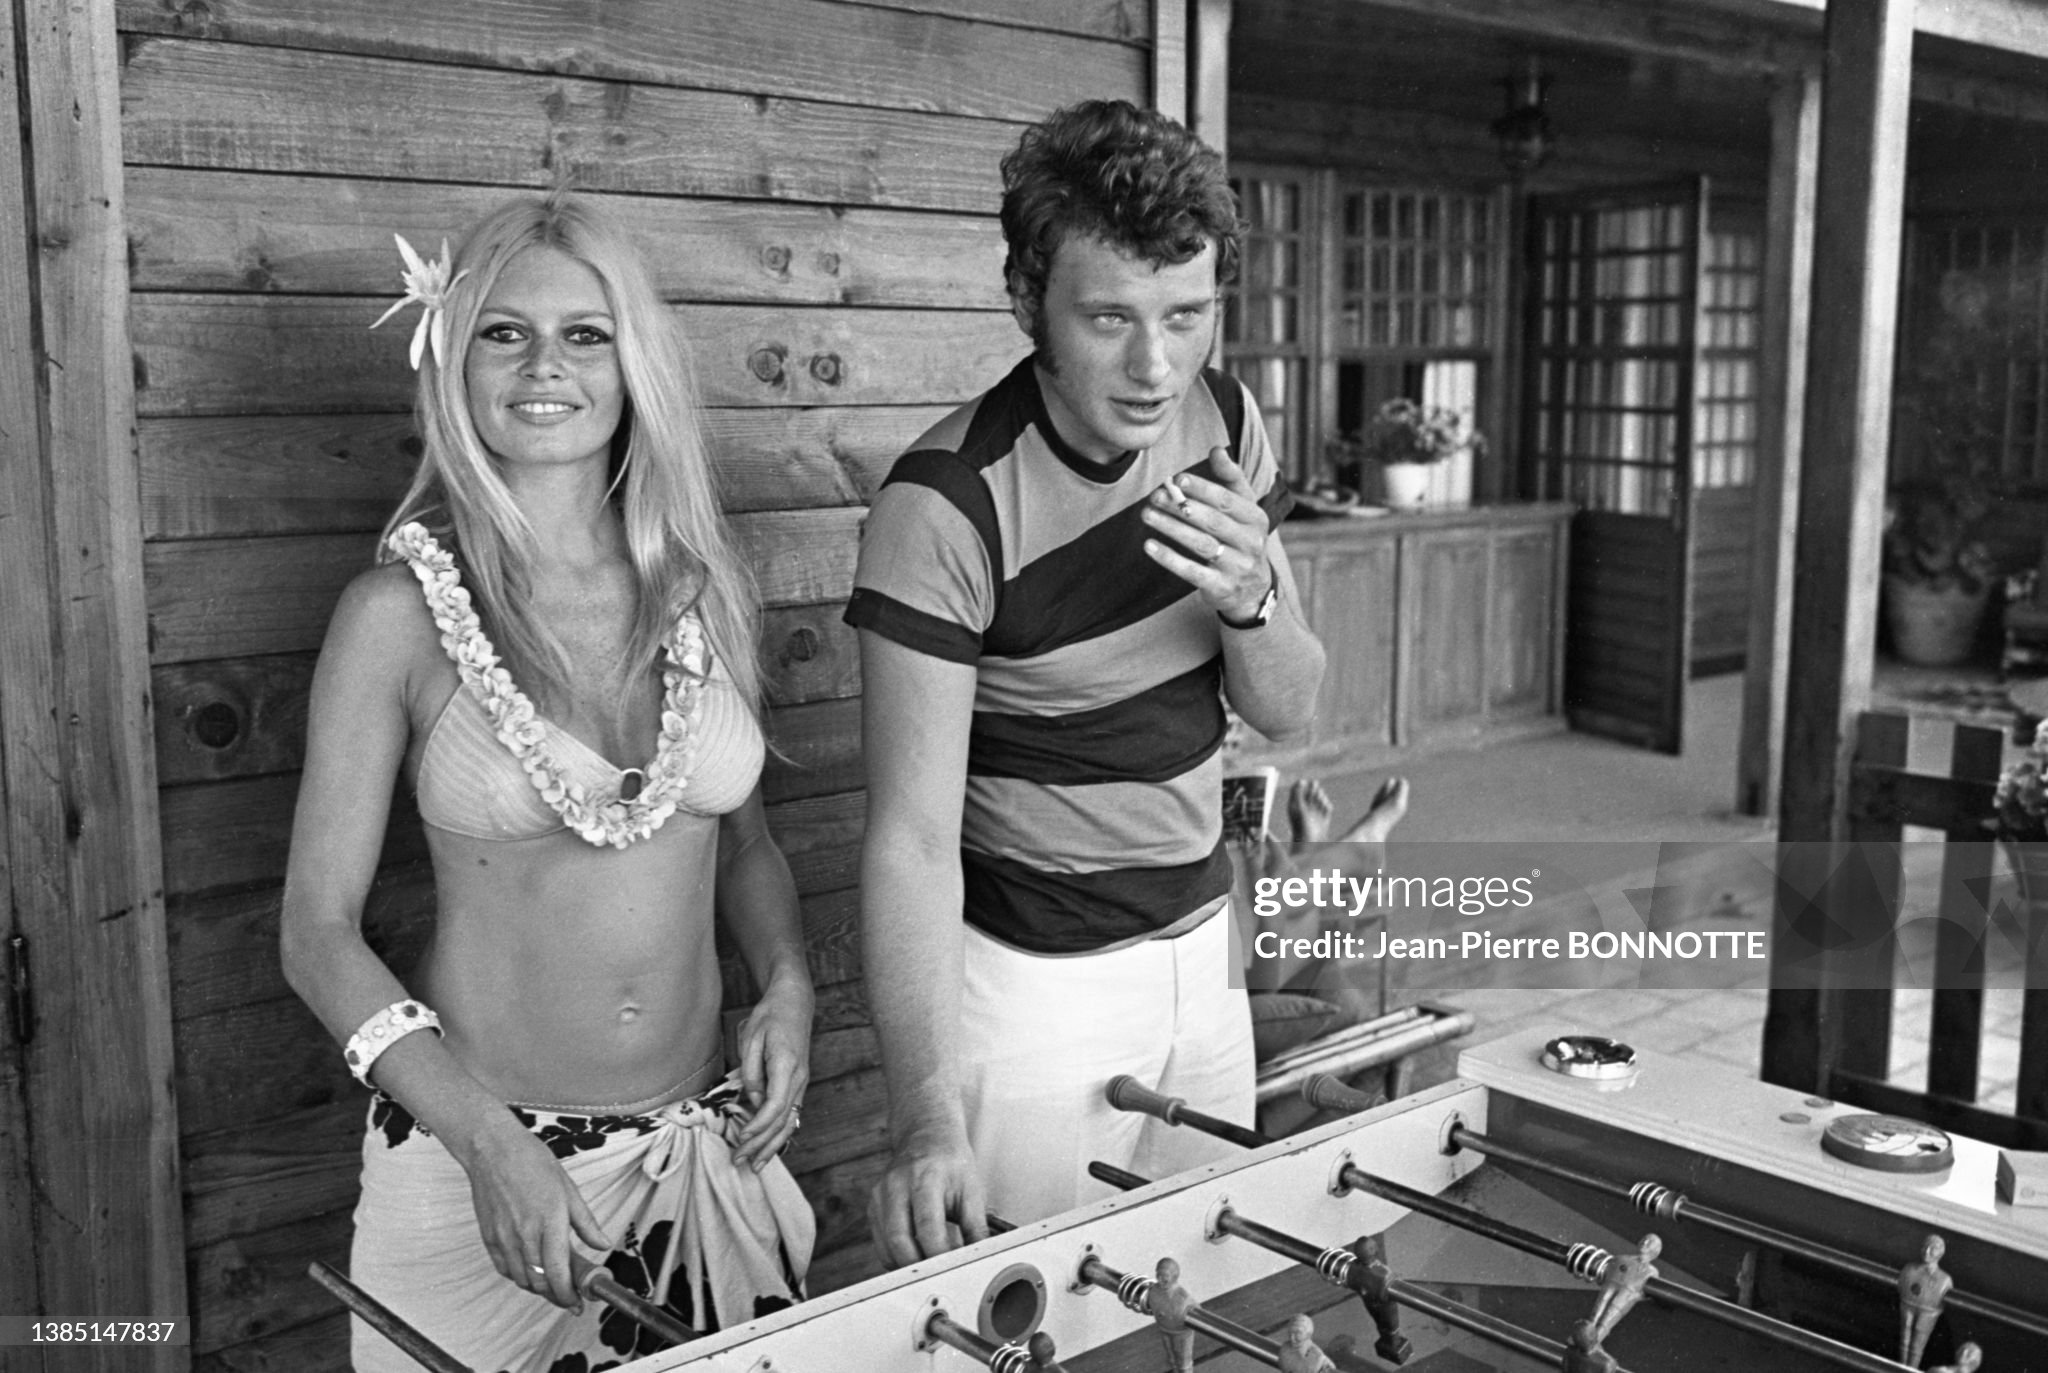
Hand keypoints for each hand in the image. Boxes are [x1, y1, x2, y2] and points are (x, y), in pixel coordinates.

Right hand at [461, 1118, 613, 1308]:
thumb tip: (603, 1243)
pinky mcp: (489, 1237)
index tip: (579, 1301)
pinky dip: (519, 1276)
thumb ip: (586, 1222)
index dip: (569, 1294)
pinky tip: (530, 1269)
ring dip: (539, 1287)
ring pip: (522, 1280)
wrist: (493, 1150)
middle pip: (540, 1283)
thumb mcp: (569, 1189)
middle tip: (570, 1294)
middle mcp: (525, 1234)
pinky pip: (504, 1269)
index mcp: (550, 1221)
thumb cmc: (533, 1163)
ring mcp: (504, 1238)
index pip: (559, 1273)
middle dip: (557, 1295)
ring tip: (553, 1282)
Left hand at [732, 974, 812, 1169]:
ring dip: (772, 1145)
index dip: (758, 1125)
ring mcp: (801, 1082)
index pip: (775, 1105)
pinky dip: (779, 1133)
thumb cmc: (770, 1016)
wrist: (794, 1002)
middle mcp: (799, 1078)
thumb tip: (752, 1098)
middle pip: (783, 1120)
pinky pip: (790, 1114)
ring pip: (789, 1122)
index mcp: (787, 1066)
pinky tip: (769, 1147)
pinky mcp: (798, 1084)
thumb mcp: (752, 1037)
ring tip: (756, 1165)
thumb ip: (751, 1070)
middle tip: (740, 1161)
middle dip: (761, 1144)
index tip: (741, 1137)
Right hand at [867, 1126, 987, 1266]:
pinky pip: (881, 1243)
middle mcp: (897, 1185)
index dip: (938, 1254)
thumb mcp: (971, 1189)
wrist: (926, 1136)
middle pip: (899, 1240)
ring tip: (931, 1268)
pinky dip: (898, 1257)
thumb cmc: (951, 1162)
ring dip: (908, 1265)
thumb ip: (976, 1227)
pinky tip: (916, 1255)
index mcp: (925, 1177)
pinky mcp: (873, 1206)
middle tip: (940, 1277)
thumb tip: (979, 1259)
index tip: (952, 1269)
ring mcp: (880, 1196)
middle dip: (919, 1266)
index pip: (926, 1226)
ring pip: (886, 1246)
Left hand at [1140, 446, 1273, 622]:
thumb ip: (1231, 479)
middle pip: (1213, 521)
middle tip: (1155, 495)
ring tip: (1147, 514)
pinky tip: (1150, 546)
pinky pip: (1193, 572)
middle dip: (1182, 507)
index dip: (1202, 488)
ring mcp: (1238, 567)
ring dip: (1172, 528)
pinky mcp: (1221, 587)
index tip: (1176, 479)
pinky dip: (1170, 559)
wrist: (1254, 590)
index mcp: (1256, 518)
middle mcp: (1251, 542)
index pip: (1227, 500)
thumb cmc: (1242, 539)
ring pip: (1201, 544)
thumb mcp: (1244, 509)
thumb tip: (1216, 449)